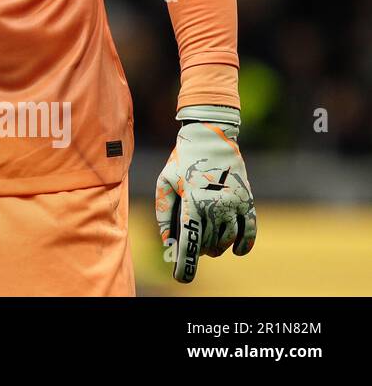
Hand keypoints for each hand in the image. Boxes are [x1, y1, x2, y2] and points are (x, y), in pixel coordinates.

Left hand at [155, 105, 256, 282]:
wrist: (210, 135)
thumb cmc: (181, 160)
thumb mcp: (164, 182)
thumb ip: (163, 213)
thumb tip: (168, 242)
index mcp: (192, 201)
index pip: (190, 239)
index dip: (186, 262)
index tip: (182, 277)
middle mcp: (215, 206)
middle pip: (209, 243)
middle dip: (199, 251)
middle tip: (192, 247)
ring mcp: (234, 204)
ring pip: (228, 240)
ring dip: (217, 248)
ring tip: (208, 244)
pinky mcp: (247, 201)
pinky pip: (251, 231)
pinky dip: (245, 244)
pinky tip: (237, 251)